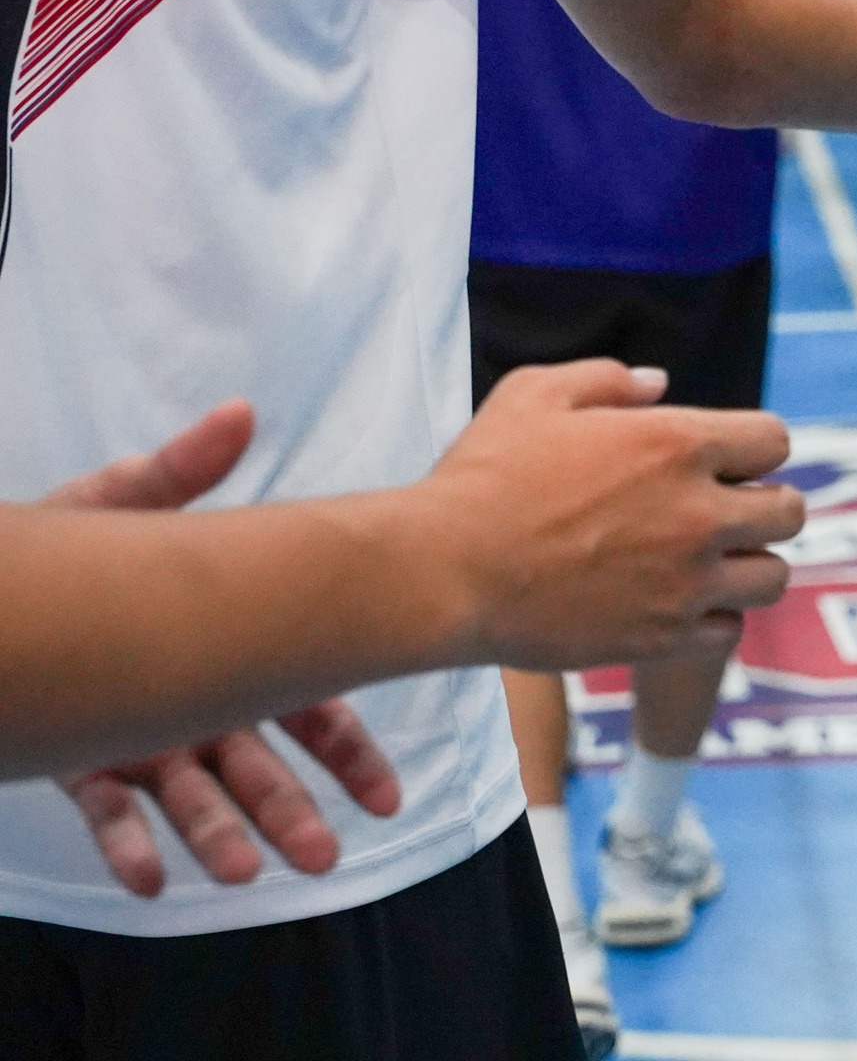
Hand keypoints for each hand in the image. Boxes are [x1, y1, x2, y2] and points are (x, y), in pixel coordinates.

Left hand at [45, 402, 399, 896]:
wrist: (9, 602)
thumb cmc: (79, 557)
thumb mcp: (128, 510)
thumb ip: (182, 471)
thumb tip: (239, 412)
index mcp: (229, 653)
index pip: (308, 708)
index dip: (347, 752)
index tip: (385, 795)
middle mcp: (193, 706)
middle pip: (259, 767)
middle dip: (294, 812)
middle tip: (325, 857)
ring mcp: (141, 740)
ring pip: (193, 799)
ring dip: (221, 838)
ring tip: (246, 876)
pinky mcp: (83, 765)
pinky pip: (109, 815)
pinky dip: (129, 848)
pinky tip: (148, 880)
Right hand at [426, 360, 805, 670]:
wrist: (446, 572)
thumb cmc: (485, 476)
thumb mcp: (537, 393)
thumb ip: (609, 379)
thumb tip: (659, 383)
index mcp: (679, 442)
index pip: (776, 441)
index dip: (755, 448)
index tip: (727, 460)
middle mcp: (697, 512)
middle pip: (790, 512)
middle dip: (766, 506)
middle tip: (726, 512)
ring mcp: (685, 580)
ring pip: (773, 577)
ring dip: (749, 565)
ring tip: (710, 562)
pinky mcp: (662, 637)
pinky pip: (729, 631)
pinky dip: (715, 619)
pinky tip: (680, 604)